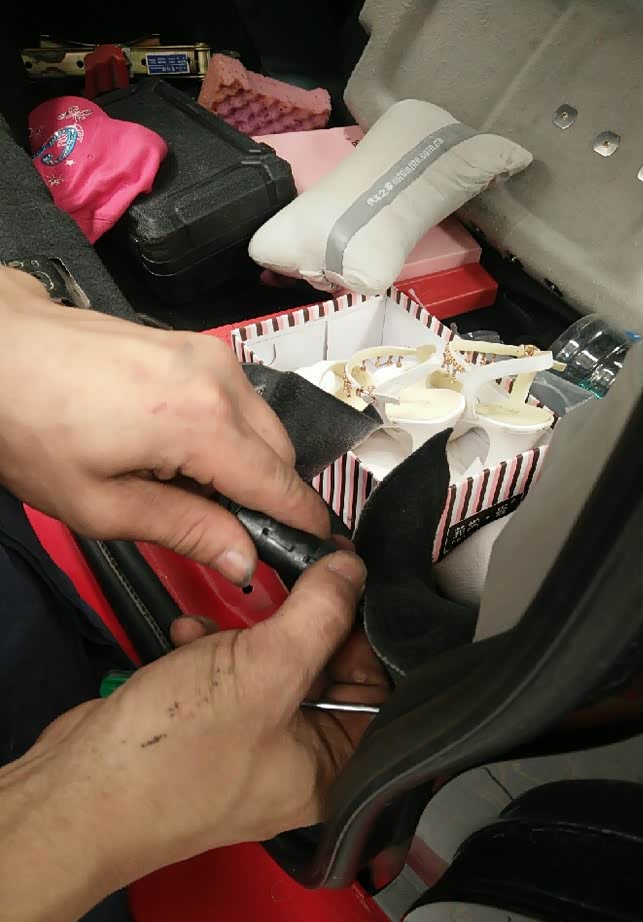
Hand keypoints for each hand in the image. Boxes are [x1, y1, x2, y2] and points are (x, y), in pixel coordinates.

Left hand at [0, 268, 328, 584]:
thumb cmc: (31, 428)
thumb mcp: (102, 505)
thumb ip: (187, 531)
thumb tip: (245, 560)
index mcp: (201, 421)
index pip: (280, 483)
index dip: (303, 522)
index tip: (316, 549)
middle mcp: (220, 379)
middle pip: (282, 453)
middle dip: (271, 496)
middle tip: (236, 533)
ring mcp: (211, 355)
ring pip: (265, 426)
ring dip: (250, 465)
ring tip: (197, 492)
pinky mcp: (197, 346)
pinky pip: (240, 402)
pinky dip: (232, 435)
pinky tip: (187, 454)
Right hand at [0, 551, 387, 921]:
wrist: (78, 788)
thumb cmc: (178, 750)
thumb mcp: (264, 671)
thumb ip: (319, 614)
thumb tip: (354, 567)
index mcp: (334, 766)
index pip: (379, 687)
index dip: (367, 630)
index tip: (353, 576)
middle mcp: (299, 757)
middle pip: (327, 668)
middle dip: (300, 624)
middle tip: (294, 576)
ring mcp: (249, 738)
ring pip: (272, 663)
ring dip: (248, 632)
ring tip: (226, 621)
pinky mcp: (208, 721)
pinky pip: (227, 672)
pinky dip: (211, 647)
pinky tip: (187, 635)